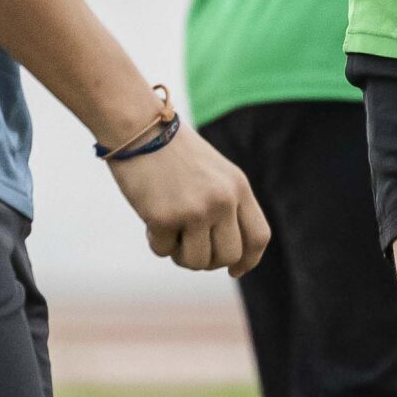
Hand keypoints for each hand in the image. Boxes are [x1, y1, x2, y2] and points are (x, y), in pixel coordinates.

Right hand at [108, 127, 271, 276]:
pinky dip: (154, 239)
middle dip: (207, 259)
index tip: (235, 270)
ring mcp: (195, 210)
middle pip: (228, 256)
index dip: (248, 260)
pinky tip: (149, 213)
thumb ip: (225, 205)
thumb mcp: (212, 173)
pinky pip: (163, 250)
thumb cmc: (171, 150)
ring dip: (179, 252)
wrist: (138, 125)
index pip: (258, 236)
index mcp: (238, 186)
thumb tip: (228, 257)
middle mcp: (222, 200)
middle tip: (187, 244)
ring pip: (197, 262)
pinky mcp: (165, 217)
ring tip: (168, 227)